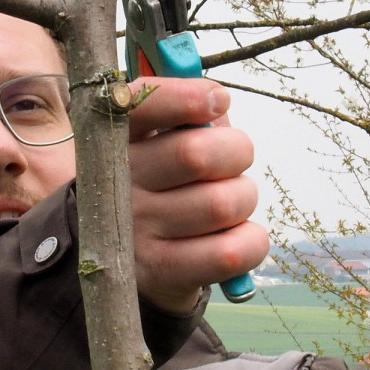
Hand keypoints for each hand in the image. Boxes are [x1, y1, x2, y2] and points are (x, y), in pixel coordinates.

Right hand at [127, 78, 269, 313]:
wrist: (130, 254)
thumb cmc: (163, 181)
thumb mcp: (162, 138)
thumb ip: (189, 113)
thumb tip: (217, 104)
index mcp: (117, 136)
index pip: (142, 105)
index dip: (186, 98)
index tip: (218, 100)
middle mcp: (118, 182)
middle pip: (196, 154)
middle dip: (236, 151)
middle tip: (234, 160)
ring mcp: (136, 231)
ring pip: (223, 204)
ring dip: (244, 199)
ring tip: (229, 202)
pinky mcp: (162, 271)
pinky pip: (230, 253)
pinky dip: (252, 240)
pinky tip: (237, 235)